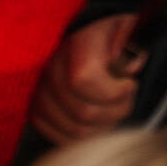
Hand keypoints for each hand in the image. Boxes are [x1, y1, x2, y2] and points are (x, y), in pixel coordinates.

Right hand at [31, 14, 141, 145]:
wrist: (87, 31)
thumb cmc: (113, 33)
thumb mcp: (128, 27)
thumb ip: (131, 45)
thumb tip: (129, 69)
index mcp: (76, 43)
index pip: (84, 80)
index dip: (113, 91)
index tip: (130, 84)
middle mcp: (50, 69)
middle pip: (84, 113)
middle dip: (115, 111)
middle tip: (126, 99)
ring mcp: (40, 93)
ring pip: (75, 131)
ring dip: (102, 126)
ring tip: (112, 110)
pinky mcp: (36, 111)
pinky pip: (61, 138)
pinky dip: (85, 136)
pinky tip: (96, 122)